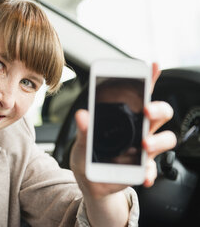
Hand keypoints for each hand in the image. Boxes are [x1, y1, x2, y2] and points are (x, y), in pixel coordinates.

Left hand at [70, 62, 176, 197]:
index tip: (153, 66)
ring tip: (144, 145)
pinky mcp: (142, 169)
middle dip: (158, 109)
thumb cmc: (88, 155)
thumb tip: (82, 115)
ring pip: (165, 139)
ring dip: (158, 141)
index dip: (150, 80)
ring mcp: (143, 150)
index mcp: (126, 118)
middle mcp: (139, 130)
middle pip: (160, 114)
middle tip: (147, 111)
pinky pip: (152, 169)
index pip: (142, 95)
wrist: (89, 180)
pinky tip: (143, 176)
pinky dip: (150, 172)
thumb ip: (84, 130)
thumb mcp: (82, 142)